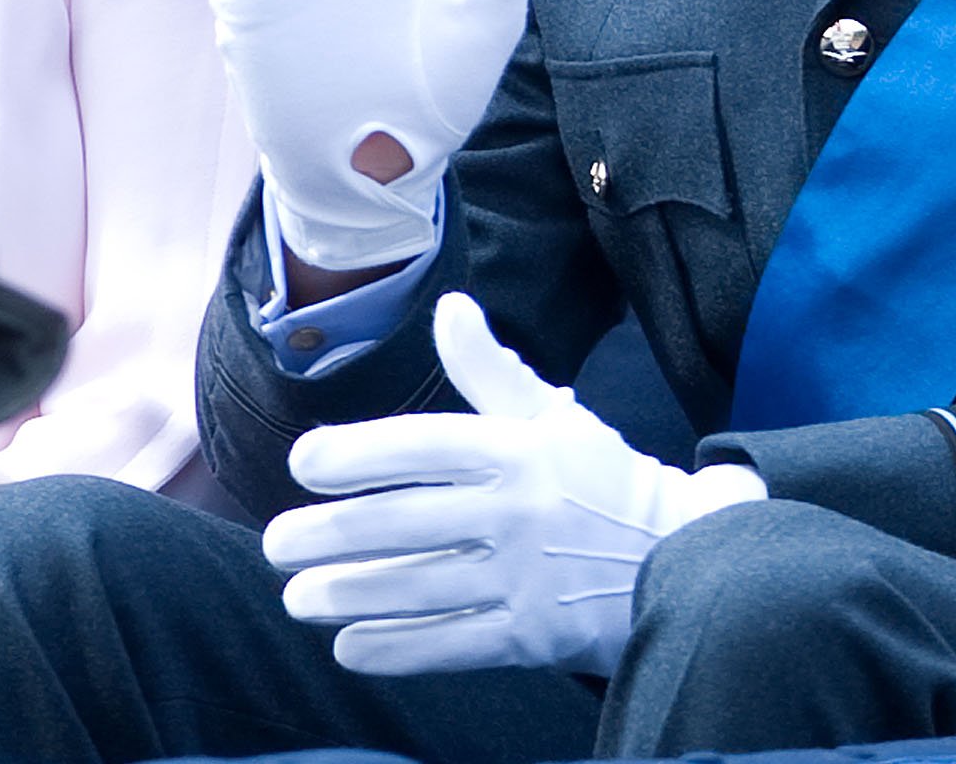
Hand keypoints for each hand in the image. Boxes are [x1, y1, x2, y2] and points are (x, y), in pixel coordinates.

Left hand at [262, 293, 765, 676]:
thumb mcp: (551, 414)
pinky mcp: (534, 635)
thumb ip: (488, 368)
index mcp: (515, 450)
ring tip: (297, 595)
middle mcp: (516, 511)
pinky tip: (349, 645)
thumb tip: (449, 306)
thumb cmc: (601, 477)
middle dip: (330, 535)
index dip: (356, 454)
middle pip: (406, 523)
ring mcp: (525, 577)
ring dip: (349, 594)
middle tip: (274, 542)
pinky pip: (454, 643)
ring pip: (420, 587)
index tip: (301, 463)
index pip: (421, 447)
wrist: (680, 555)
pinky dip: (398, 648)